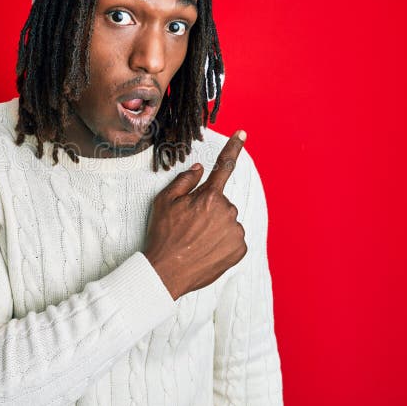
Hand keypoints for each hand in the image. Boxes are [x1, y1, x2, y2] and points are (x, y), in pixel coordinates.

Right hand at [144, 130, 248, 299]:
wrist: (167, 272)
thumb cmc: (164, 235)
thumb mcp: (164, 202)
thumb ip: (184, 180)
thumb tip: (198, 169)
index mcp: (209, 196)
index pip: (223, 166)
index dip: (234, 148)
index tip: (243, 133)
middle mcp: (227, 211)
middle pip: (221, 202)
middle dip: (209, 209)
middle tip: (189, 225)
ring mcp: (235, 231)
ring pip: (228, 221)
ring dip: (216, 227)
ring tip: (196, 241)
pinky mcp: (240, 249)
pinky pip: (233, 239)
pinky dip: (223, 242)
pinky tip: (206, 250)